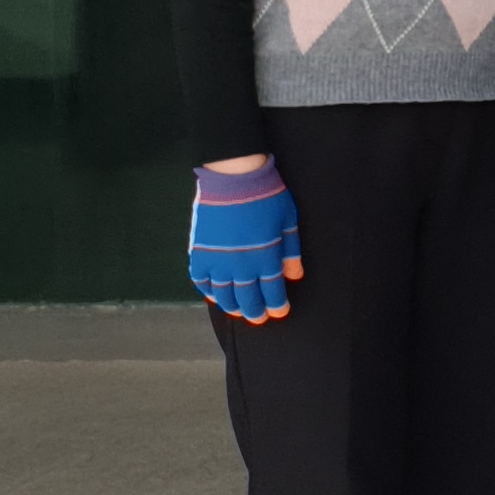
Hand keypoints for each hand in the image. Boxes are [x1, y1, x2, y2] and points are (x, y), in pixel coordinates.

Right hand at [188, 158, 301, 322]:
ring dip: (231, 306)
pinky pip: (200, 280)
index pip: (272, 291)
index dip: (276, 305)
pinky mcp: (199, 252)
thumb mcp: (288, 221)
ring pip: (222, 294)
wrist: (233, 176)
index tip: (279, 313)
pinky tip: (214, 295)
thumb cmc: (267, 195)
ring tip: (238, 311)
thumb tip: (295, 276)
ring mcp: (217, 260)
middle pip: (247, 298)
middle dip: (254, 311)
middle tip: (258, 318)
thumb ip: (291, 251)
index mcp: (265, 258)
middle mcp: (240, 265)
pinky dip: (207, 291)